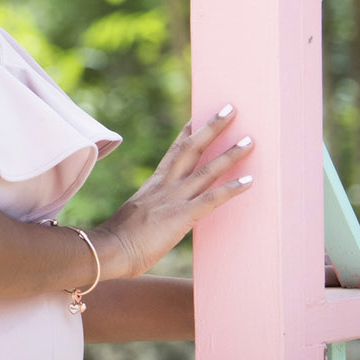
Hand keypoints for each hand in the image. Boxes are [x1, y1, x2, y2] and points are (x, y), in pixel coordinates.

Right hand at [94, 104, 254, 279]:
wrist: (109, 249)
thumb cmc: (118, 241)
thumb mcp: (137, 216)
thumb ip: (152, 210)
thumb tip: (158, 216)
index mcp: (155, 184)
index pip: (175, 151)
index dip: (188, 132)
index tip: (199, 116)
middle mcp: (166, 185)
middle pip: (192, 148)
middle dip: (212, 127)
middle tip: (230, 109)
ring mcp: (174, 198)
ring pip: (207, 169)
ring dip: (230, 154)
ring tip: (250, 141)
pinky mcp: (182, 216)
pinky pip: (212, 199)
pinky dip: (231, 189)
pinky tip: (249, 182)